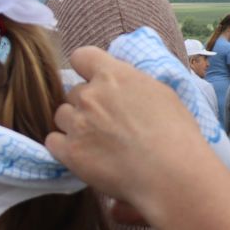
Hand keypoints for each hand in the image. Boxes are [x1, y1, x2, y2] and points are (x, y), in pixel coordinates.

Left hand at [47, 47, 229, 226]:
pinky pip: (53, 141)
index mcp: (114, 76)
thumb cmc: (176, 135)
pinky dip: (63, 148)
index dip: (84, 69)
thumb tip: (120, 85)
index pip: (81, 57)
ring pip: (61, 116)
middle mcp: (90, 95)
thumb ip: (131, 84)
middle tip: (104, 123)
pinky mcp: (69, 151)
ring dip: (73, 125)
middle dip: (85, 105)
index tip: (92, 80)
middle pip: (73, 93)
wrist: (171, 173)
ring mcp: (77, 123)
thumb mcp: (160, 94)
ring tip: (96, 142)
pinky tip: (83, 155)